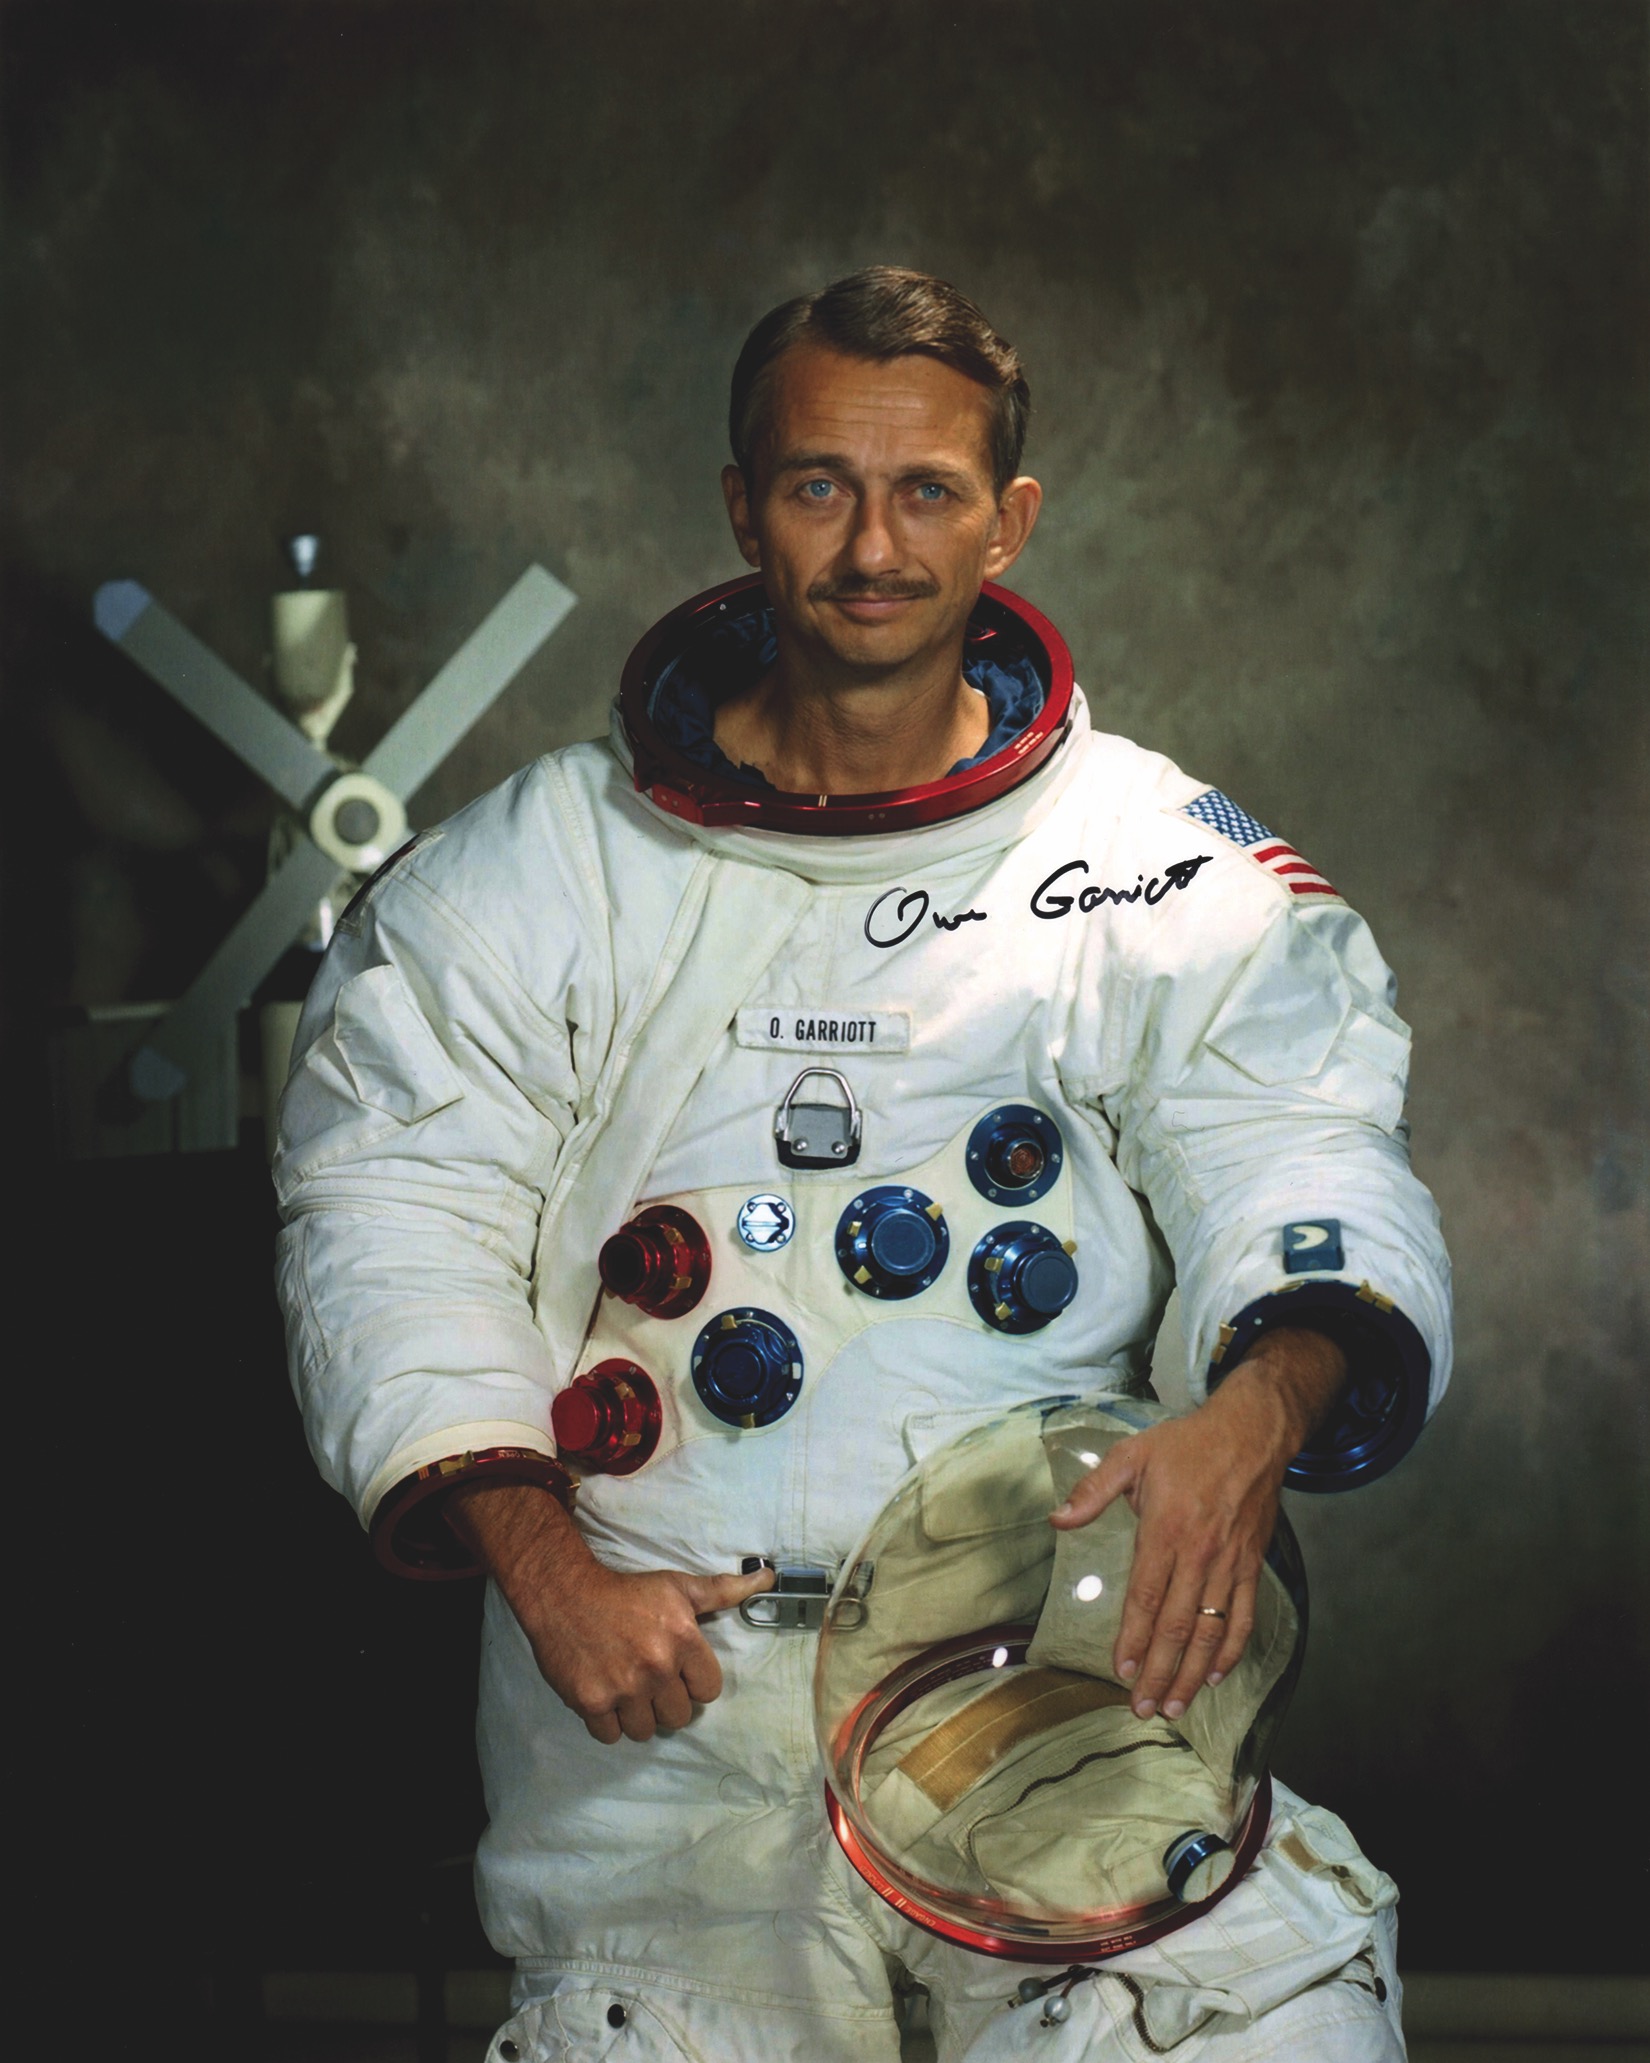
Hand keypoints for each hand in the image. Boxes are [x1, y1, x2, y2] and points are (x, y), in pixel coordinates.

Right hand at [446, 1479, 773, 1743]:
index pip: (708, 1691)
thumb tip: (768, 1578)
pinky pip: (611, 1736)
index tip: (679, 1671)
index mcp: (682, 1640)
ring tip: (629, 1692)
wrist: (565, 1594)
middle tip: (651, 1682)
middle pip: (679, 1716)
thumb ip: (724, 1590)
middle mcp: (656, 1668)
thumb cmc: (627, 1591)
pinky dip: (609, 1724)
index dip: (694, 1682)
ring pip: (646, 1731)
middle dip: (668, 1701)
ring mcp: (622, 1688)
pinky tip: (607, 1698)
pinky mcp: (591, 1702)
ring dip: (640, 1716)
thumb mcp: (678, 1587)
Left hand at [1049, 1329, 1344, 1722]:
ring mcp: (1229, 1563)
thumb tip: (1058, 1519)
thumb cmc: (1187, 1444)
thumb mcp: (1131, 1455)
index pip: (1147, 1598)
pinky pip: (1243, 1616)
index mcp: (1165, 1530)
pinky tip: (1217, 1675)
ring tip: (1176, 1707)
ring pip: (1210, 1631)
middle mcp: (1199, 1555)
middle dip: (1161, 1673)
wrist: (1252, 1433)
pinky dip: (1232, 1650)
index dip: (1134, 1639)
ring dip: (1193, 1674)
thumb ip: (1093, 1491)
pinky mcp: (1252, 1564)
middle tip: (1144, 1709)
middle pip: (1177, 1626)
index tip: (1122, 1672)